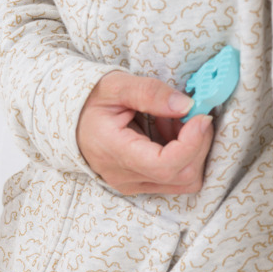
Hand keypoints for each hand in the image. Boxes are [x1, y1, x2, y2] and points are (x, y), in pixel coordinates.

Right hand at [77, 71, 213, 194]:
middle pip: (183, 176)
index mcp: (114, 152)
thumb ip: (150, 93)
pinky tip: (169, 135)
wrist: (71, 121)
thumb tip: (187, 106)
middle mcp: (125, 177)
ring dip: (193, 151)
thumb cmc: (90, 102)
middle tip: (191, 115)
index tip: (201, 117)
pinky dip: (184, 157)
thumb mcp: (115, 86)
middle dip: (199, 143)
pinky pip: (176, 179)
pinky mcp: (141, 185)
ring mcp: (133, 185)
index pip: (165, 165)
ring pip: (185, 181)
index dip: (193, 143)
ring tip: (175, 125)